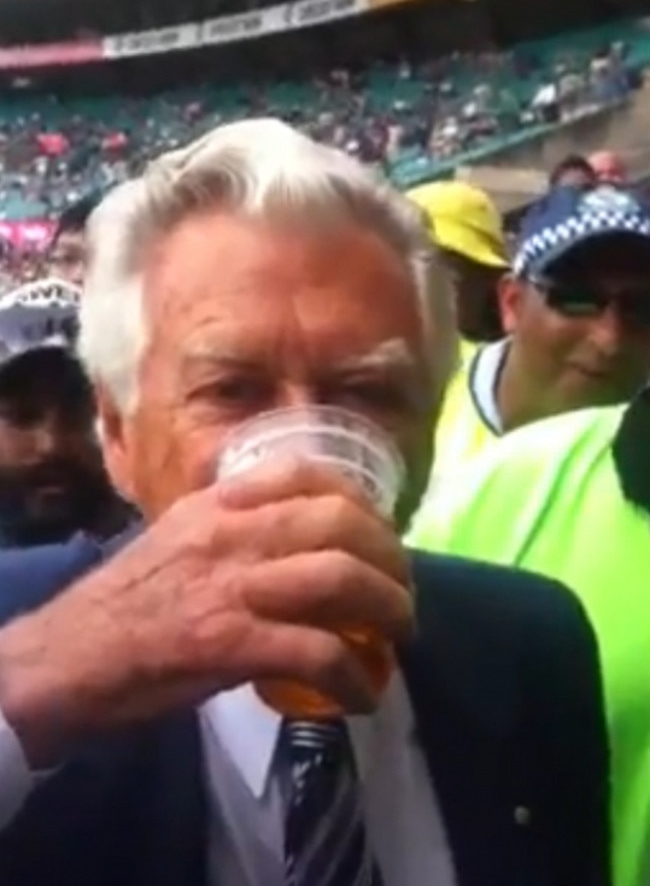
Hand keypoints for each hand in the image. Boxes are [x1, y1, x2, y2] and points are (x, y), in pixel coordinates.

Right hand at [0, 458, 412, 764]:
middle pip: (341, 523)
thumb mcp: (177, 537)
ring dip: (388, 610)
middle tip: (401, 591)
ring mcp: (233, 585)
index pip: (306, 473)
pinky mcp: (231, 642)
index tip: (378, 530)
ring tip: (400, 636)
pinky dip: (353, 676)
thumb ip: (234, 528)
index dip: (359, 499)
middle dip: (389, 557)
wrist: (65, 658)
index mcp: (218, 503)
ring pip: (341, 578)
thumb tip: (295, 544)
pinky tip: (360, 696)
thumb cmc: (123, 602)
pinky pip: (318, 652)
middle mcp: (231, 532)